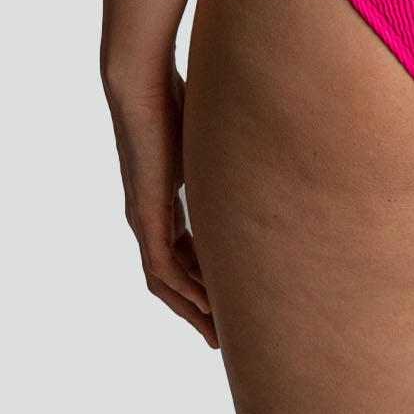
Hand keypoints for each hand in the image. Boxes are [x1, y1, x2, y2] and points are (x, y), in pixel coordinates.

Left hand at [105, 64, 217, 347]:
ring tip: (218, 334)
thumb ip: (231, 154)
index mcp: (164, 197)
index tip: (232, 297)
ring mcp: (144, 217)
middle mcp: (149, 214)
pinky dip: (183, 291)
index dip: (206, 278)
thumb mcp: (212, 138)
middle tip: (226, 334)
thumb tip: (272, 144)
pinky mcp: (145, 213)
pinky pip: (161, 268)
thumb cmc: (178, 93)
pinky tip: (206, 307)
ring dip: (191, 309)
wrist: (141, 79)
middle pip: (173, 276)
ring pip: (165, 281)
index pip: (183, 251)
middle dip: (199, 307)